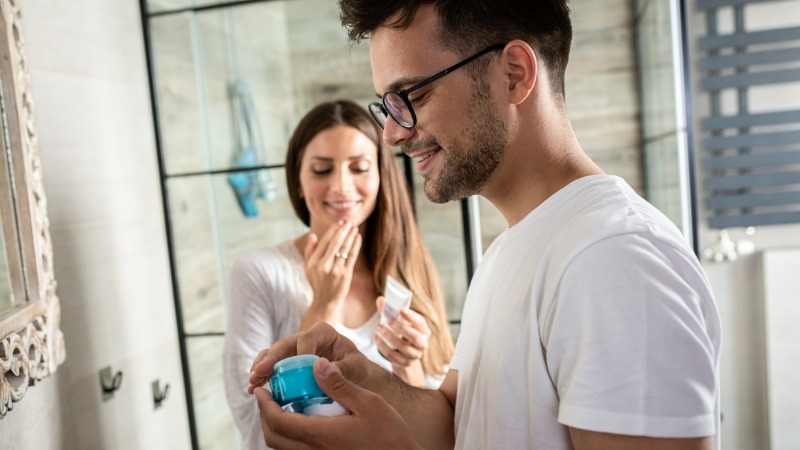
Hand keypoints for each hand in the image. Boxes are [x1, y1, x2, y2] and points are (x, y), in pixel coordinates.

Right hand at [248, 322, 371, 394]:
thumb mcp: (356, 368)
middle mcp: (306, 339)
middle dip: (271, 359)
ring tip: (252, 382)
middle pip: (285, 345)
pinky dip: (263, 377)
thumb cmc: (358, 370)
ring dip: (261, 368)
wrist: (356, 380)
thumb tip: (323, 368)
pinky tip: (253, 389)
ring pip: (274, 355)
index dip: (300, 353)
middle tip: (259, 372)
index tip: (296, 369)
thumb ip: (343, 368)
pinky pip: (273, 368)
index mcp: (324, 333)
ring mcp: (295, 351)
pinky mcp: (289, 364)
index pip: (308, 339)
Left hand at [255, 358, 421, 449]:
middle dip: (265, 415)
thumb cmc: (390, 434)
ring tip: (283, 407)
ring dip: (276, 427)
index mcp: (320, 434)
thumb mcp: (369, 403)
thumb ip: (340, 385)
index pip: (278, 420)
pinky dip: (289, 438)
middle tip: (269, 396)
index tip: (262, 388)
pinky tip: (302, 422)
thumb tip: (316, 363)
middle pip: (273, 437)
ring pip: (282, 448)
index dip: (264, 404)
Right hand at [301, 221, 361, 324]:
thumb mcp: (308, 268)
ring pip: (345, 248)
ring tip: (355, 227)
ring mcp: (335, 270)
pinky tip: (358, 237)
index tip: (340, 222)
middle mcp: (323, 265)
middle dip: (343, 230)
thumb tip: (313, 235)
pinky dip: (356, 245)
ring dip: (351, 236)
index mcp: (313, 262)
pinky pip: (352, 256)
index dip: (333, 230)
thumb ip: (310, 251)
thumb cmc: (318, 283)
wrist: (325, 302)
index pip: (325, 241)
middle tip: (349, 221)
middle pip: (335, 243)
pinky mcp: (345, 275)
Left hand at [375, 296, 430, 384]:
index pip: (420, 322)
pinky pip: (393, 356)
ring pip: (402, 346)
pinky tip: (377, 337)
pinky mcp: (406, 363)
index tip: (400, 309)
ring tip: (378, 327)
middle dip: (400, 328)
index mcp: (424, 330)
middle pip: (414, 336)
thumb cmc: (402, 334)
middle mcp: (422, 343)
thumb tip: (380, 299)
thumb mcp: (399, 322)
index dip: (411, 316)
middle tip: (387, 320)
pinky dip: (383, 346)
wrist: (403, 355)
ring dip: (388, 336)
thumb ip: (390, 311)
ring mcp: (415, 355)